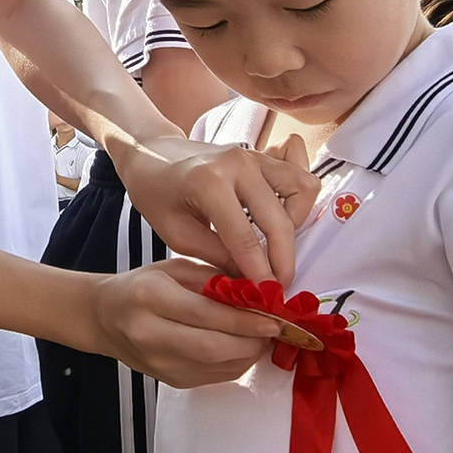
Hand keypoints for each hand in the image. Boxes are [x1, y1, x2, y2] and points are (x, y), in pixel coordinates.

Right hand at [89, 257, 278, 387]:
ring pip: (219, 367)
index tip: (274, 316)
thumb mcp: (173, 268)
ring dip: (250, 353)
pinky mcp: (172, 381)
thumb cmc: (141, 287)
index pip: (206, 314)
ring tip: (262, 335)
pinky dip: (238, 363)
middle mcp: (151, 334)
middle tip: (275, 328)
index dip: (245, 319)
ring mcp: (160, 364)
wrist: (104, 319)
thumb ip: (214, 278)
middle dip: (253, 341)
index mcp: (150, 298)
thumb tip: (258, 289)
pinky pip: (216, 376)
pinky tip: (243, 346)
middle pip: (214, 347)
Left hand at [114, 134, 317, 284]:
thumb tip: (251, 282)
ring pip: (302, 190)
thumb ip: (216, 257)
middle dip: (283, 259)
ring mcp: (254, 156)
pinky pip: (298, 177)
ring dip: (296, 224)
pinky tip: (279, 219)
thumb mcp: (176, 234)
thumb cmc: (156, 193)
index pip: (244, 238)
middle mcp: (238, 164)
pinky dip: (298, 201)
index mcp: (209, 182)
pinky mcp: (263, 156)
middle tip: (278, 285)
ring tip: (275, 245)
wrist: (151, 153)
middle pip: (279, 220)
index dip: (259, 273)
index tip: (267, 298)